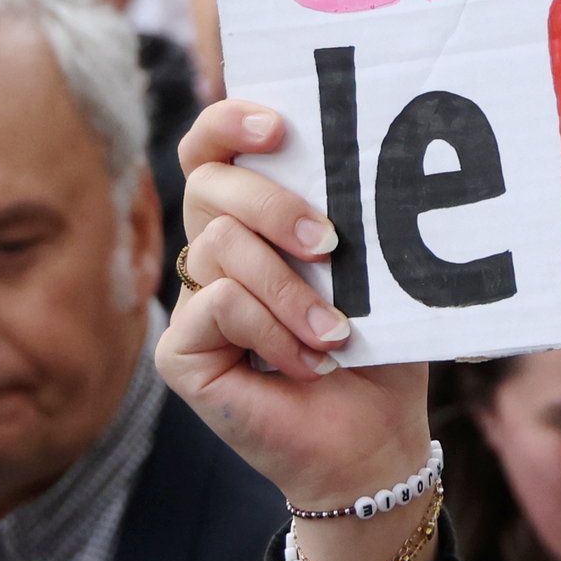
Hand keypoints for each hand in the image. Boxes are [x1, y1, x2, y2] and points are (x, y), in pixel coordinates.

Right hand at [157, 101, 436, 521]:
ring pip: (219, 245)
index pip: (212, 150)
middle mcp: (212, 253)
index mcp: (254, 220)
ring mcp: (190, 301)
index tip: (278, 126)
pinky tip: (307, 364)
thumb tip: (360, 154)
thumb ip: (350, 216)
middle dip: (273, 204)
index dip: (228, 122)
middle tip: (330, 243)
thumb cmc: (379, 349)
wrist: (373, 438)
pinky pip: (215, 304)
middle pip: (207, 183)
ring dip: (289, 290)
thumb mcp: (373, 271)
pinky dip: (272, 332)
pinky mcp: (180, 351)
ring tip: (335, 333)